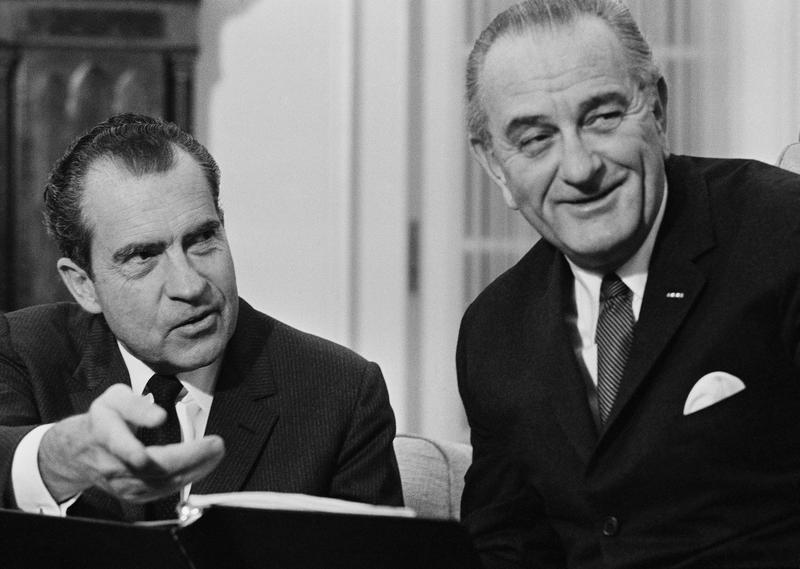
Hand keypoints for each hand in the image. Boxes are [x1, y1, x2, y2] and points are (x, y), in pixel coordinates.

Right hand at [37, 383, 224, 503]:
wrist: (80, 452)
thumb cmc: (103, 421)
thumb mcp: (113, 399)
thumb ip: (135, 405)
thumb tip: (159, 417)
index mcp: (106, 436)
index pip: (120, 446)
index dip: (134, 452)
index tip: (151, 451)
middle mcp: (114, 466)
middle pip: (153, 468)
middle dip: (189, 458)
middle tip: (216, 444)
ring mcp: (123, 485)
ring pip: (163, 483)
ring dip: (195, 469)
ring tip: (216, 453)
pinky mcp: (134, 496)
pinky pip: (164, 491)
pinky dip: (187, 478)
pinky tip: (203, 466)